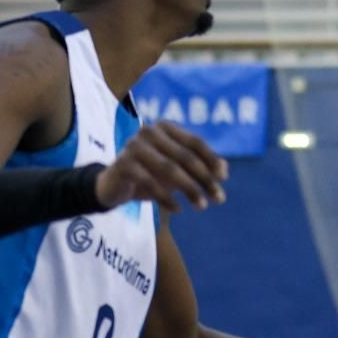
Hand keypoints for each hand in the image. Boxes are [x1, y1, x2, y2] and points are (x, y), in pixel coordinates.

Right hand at [96, 120, 226, 212]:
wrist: (112, 186)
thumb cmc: (150, 174)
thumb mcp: (176, 169)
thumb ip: (199, 166)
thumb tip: (224, 170)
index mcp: (165, 128)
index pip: (195, 142)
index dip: (211, 160)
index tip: (224, 178)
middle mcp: (149, 131)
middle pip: (185, 157)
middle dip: (205, 179)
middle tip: (219, 198)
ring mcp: (134, 146)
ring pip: (170, 169)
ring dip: (190, 190)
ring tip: (202, 206)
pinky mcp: (122, 164)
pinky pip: (151, 183)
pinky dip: (167, 198)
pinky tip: (178, 210)